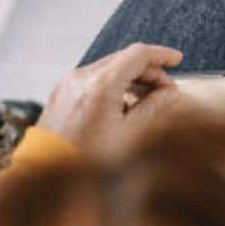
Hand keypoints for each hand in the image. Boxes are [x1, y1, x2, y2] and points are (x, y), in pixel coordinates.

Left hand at [37, 43, 183, 150]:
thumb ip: (153, 108)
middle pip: (124, 58)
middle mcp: (83, 77)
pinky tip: (124, 104)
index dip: (161, 54)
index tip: (176, 59)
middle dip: (149, 70)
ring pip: (110, 67)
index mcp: (102, 85)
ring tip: (148, 100)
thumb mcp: (130, 134)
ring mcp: (70, 82)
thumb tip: (171, 94)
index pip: (138, 54)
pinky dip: (114, 83)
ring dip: (132, 77)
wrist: (48, 171)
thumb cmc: (88, 159)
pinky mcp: (63, 90)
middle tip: (166, 91)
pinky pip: (95, 77)